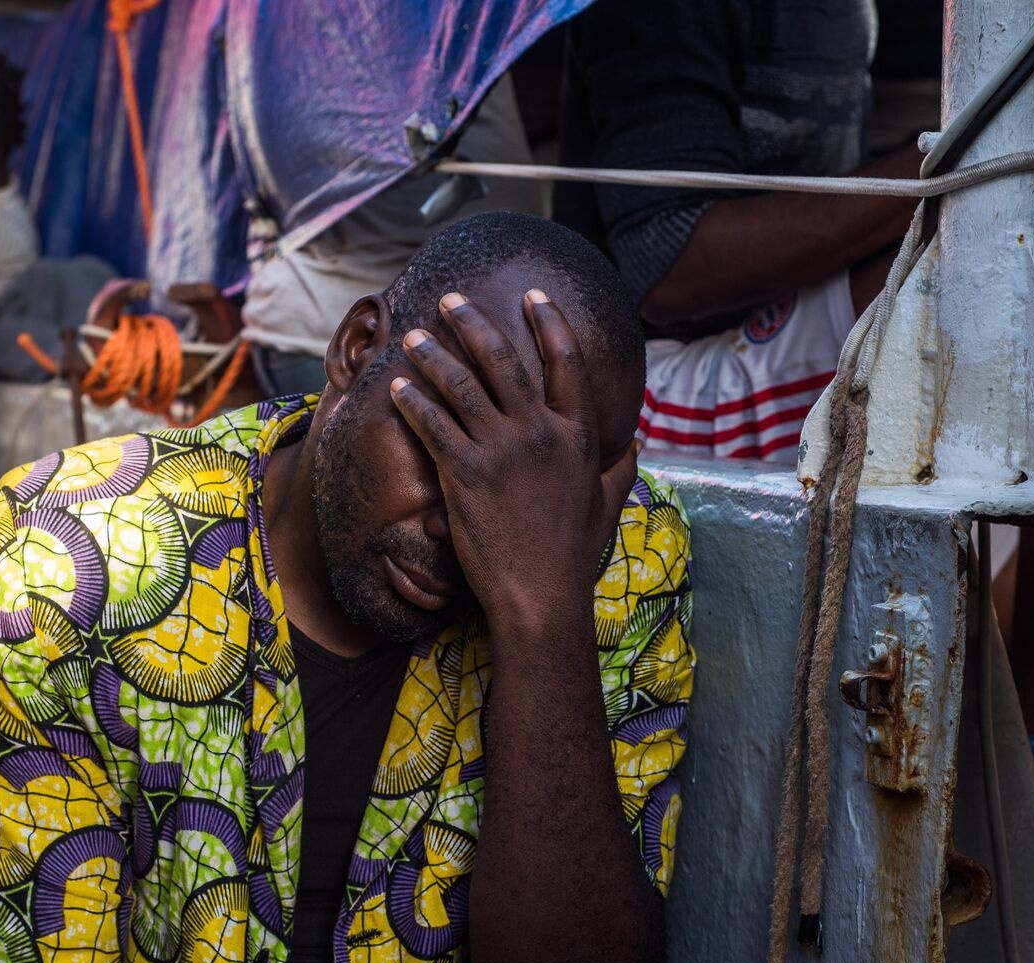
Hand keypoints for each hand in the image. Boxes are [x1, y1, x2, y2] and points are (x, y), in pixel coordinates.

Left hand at [390, 290, 636, 630]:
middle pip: (503, 360)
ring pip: (461, 385)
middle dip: (472, 323)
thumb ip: (621, 468)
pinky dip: (412, 401)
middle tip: (450, 300)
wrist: (541, 596)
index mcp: (578, 436)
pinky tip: (396, 387)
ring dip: (433, 355)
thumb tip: (637, 443)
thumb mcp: (607, 504)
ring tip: (413, 336)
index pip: (566, 362)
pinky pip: (433, 424)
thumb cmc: (573, 554)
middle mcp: (541, 433)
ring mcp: (501, 451)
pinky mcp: (465, 474)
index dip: (549, 323)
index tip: (532, 295)